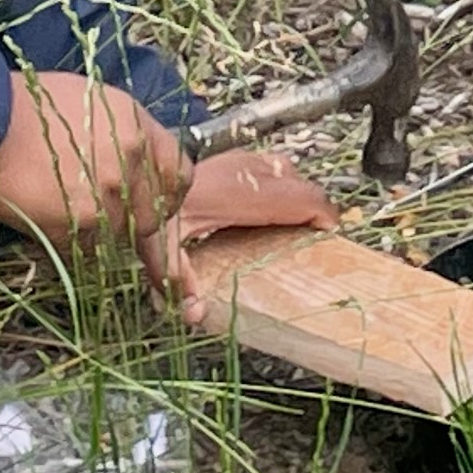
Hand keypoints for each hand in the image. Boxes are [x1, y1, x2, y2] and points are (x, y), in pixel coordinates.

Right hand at [0, 69, 190, 256]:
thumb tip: (139, 161)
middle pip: (153, 212)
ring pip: (118, 232)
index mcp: (138, 128)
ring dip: (98, 227)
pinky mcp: (79, 226)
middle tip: (103, 209)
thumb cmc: (31, 105)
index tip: (155, 199)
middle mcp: (130, 163)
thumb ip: (125, 133)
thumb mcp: (93, 102)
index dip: (168, 192)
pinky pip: (87, 245)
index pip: (179, 175)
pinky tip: (48, 213)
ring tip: (65, 203)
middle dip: (133, 216)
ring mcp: (106, 197)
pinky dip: (71, 238)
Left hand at [146, 149, 339, 329]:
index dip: (324, 218)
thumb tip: (195, 315)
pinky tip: (269, 209)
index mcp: (243, 192)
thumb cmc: (154, 205)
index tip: (331, 238)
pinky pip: (271, 168)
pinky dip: (280, 187)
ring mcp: (241, 159)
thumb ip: (181, 280)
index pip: (303, 198)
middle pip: (302, 186)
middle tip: (314, 240)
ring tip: (295, 226)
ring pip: (288, 172)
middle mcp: (248, 170)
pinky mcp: (232, 157)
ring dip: (297, 197)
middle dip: (314, 212)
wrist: (141, 169)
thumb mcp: (162, 243)